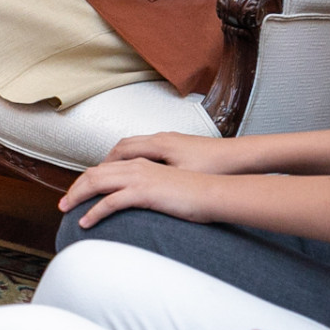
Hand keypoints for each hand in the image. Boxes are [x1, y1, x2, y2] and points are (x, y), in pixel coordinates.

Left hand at [57, 158, 217, 227]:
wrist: (213, 193)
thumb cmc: (193, 194)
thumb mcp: (165, 188)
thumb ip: (148, 190)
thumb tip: (136, 201)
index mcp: (140, 165)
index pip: (103, 169)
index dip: (86, 181)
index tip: (76, 194)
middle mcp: (135, 167)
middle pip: (93, 174)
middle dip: (75, 188)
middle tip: (63, 204)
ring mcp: (138, 178)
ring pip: (96, 183)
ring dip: (77, 197)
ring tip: (66, 210)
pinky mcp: (143, 192)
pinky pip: (110, 202)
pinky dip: (94, 212)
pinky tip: (85, 222)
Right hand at [103, 131, 242, 175]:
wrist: (239, 157)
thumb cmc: (216, 167)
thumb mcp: (182, 178)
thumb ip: (155, 181)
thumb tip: (133, 189)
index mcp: (158, 145)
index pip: (120, 152)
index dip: (102, 167)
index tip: (90, 182)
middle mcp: (160, 139)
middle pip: (121, 148)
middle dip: (103, 164)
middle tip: (90, 180)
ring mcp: (168, 141)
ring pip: (132, 148)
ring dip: (116, 162)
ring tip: (106, 178)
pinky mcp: (176, 146)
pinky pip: (144, 150)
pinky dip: (132, 160)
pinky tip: (134, 173)